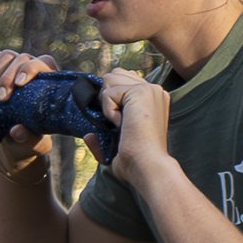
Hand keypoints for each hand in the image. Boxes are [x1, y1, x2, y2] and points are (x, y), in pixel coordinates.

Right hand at [0, 48, 59, 173]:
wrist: (13, 142)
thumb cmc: (30, 140)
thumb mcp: (32, 143)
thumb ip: (27, 137)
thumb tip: (17, 130)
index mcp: (50, 82)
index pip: (43, 62)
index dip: (30, 69)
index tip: (19, 84)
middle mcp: (34, 70)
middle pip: (21, 58)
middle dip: (7, 78)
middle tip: (0, 100)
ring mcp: (15, 68)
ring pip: (5, 56)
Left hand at [98, 68, 171, 186]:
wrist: (147, 166)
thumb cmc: (135, 162)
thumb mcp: (117, 145)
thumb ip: (102, 138)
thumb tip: (87, 135)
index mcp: (152, 98)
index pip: (122, 80)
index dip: (111, 98)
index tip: (118, 122)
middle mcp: (154, 90)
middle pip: (114, 75)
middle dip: (107, 97)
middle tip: (116, 123)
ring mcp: (149, 89)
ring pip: (110, 80)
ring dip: (107, 104)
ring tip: (121, 124)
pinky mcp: (140, 92)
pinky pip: (108, 92)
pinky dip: (108, 111)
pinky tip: (121, 125)